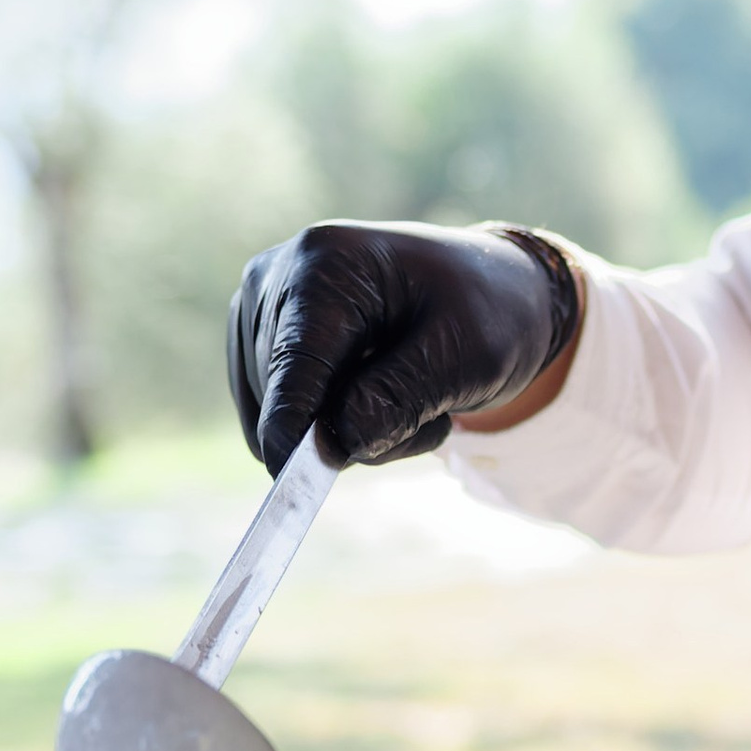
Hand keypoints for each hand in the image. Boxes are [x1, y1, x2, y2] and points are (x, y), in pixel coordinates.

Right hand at [228, 221, 575, 472]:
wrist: (490, 291)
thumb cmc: (486, 313)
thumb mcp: (470, 355)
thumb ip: (403, 397)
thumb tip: (337, 442)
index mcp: (328, 265)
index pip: (295, 364)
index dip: (291, 428)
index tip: (295, 485)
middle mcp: (279, 276)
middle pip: (285, 397)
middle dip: (352, 429)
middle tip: (429, 411)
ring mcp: (262, 308)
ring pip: (276, 417)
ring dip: (348, 433)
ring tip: (411, 394)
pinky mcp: (260, 342)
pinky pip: (278, 419)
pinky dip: (332, 429)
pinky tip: (380, 394)